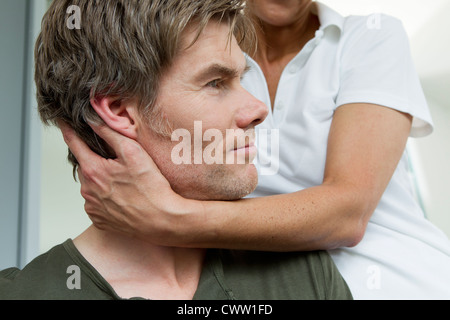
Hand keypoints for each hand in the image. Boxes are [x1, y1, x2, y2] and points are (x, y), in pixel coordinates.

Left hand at [58, 121, 198, 244]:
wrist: (161, 220)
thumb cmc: (151, 188)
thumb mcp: (133, 152)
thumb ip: (109, 134)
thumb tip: (92, 120)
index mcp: (93, 170)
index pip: (73, 144)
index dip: (68, 130)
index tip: (63, 122)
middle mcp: (87, 190)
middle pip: (85, 165)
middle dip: (96, 159)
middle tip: (117, 160)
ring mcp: (92, 207)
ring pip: (91, 185)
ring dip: (102, 179)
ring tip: (125, 182)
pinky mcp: (99, 220)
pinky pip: (97, 202)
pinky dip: (105, 196)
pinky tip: (123, 196)